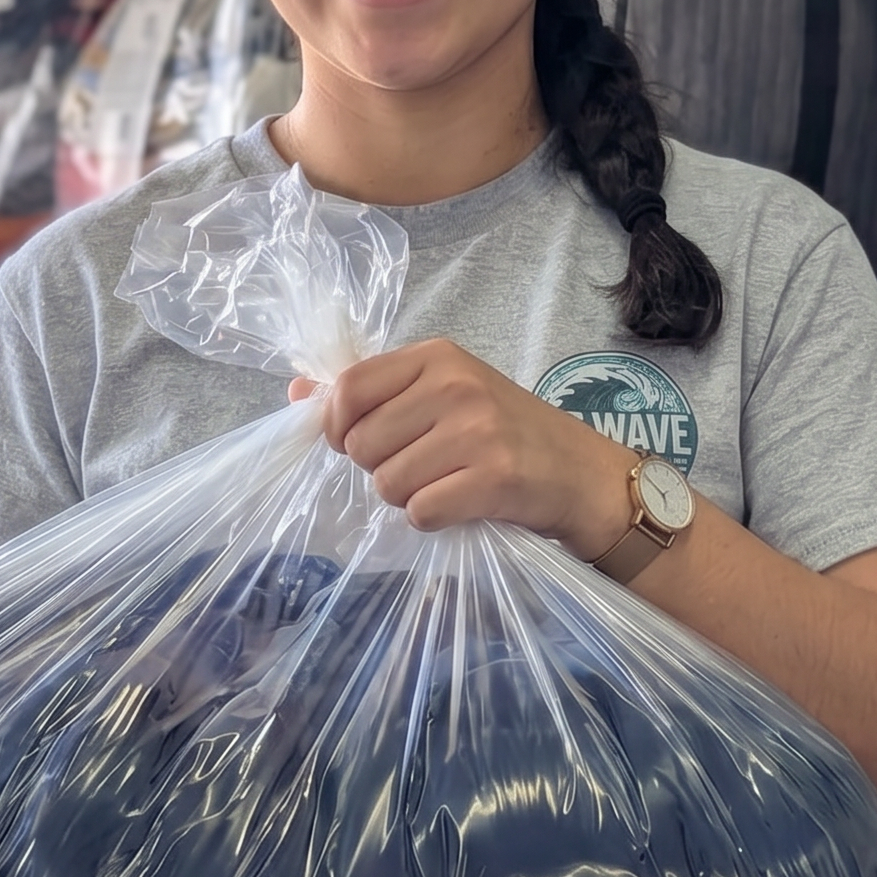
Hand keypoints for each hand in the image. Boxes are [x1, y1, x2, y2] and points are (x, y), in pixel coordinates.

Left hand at [288, 340, 636, 555]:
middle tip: (422, 466)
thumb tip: (297, 391)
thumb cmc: (505, 431)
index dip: (337, 425)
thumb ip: (374, 390)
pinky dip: (431, 519)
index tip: (357, 441)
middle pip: (362, 444)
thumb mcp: (443, 392)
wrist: (580, 472)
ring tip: (444, 483)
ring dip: (406, 497)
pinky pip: (420, 512)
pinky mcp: (492, 478)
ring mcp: (476, 432)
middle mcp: (455, 386)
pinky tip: (459, 504)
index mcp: (437, 357)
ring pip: (387, 483)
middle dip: (380, 467)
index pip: (349, 388)